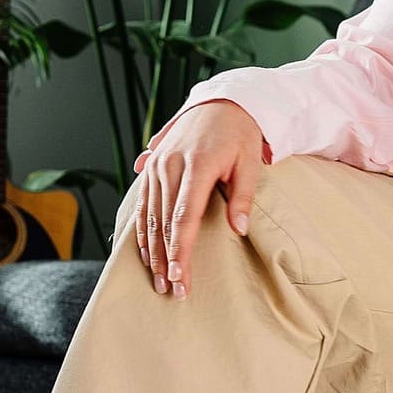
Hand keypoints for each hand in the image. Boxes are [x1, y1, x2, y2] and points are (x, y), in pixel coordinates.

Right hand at [130, 99, 265, 297]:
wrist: (221, 102)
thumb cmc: (240, 134)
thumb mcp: (250, 162)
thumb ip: (243, 196)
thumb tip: (240, 229)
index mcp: (196, 166)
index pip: (183, 217)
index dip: (180, 250)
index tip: (181, 277)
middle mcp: (170, 165)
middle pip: (162, 222)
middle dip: (166, 259)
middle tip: (172, 290)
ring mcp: (157, 165)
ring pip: (148, 216)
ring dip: (151, 250)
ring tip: (158, 279)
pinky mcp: (152, 166)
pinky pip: (142, 203)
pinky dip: (142, 230)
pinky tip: (146, 253)